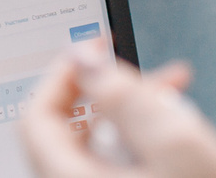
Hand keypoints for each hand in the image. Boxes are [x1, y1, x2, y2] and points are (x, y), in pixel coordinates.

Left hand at [18, 52, 215, 177]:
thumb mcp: (177, 143)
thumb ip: (122, 94)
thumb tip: (82, 61)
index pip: (36, 119)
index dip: (63, 76)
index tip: (95, 51)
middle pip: (65, 136)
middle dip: (105, 95)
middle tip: (144, 75)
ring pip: (96, 155)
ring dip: (130, 119)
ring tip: (177, 100)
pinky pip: (115, 174)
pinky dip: (141, 148)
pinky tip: (178, 136)